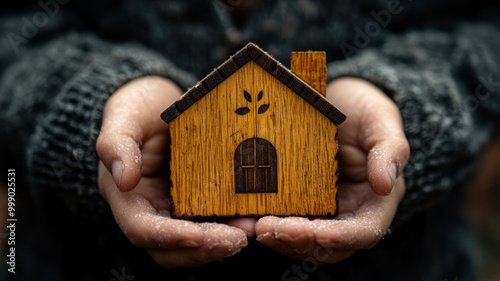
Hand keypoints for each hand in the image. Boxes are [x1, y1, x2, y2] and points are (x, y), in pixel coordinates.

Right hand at [96, 76, 254, 267]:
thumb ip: (116, 144)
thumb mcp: (125, 117)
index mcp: (128, 197)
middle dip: (204, 248)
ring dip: (222, 243)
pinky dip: (232, 225)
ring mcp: (177, 210)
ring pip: (196, 242)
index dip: (168, 237)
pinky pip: (215, 222)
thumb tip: (123, 180)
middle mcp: (152, 211)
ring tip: (251, 228)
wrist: (161, 104)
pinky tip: (254, 216)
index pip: (142, 230)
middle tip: (237, 239)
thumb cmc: (139, 108)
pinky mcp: (199, 203)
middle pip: (172, 248)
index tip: (197, 235)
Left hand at [255, 77, 409, 263]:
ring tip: (254, 225)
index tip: (309, 232)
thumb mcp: (381, 120)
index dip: (336, 238)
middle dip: (298, 242)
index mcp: (375, 200)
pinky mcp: (299, 201)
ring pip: (303, 240)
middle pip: (327, 245)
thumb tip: (385, 184)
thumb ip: (390, 150)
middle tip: (267, 228)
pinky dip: (268, 223)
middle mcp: (348, 212)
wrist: (338, 101)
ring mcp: (322, 209)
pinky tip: (247, 216)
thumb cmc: (364, 110)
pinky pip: (285, 220)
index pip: (362, 232)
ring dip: (279, 239)